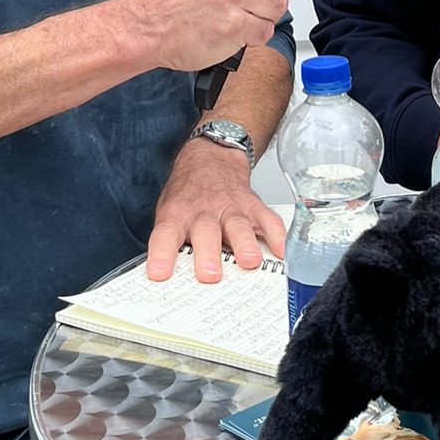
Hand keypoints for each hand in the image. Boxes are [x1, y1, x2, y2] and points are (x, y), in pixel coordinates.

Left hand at [146, 141, 287, 282]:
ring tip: (249, 261)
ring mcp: (230, 208)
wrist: (210, 158)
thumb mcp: (169, 213)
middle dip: (208, 254)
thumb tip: (171, 281)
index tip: (159, 273)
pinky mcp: (253, 206)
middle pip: (205, 233)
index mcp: (178, 215)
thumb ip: (171, 244)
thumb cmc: (188, 195)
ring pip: (238, 226)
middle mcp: (204, 212)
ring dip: (244, 244)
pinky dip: (276, 235)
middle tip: (210, 274)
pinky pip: (267, 219)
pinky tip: (281, 250)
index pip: (166, 235)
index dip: (161, 255)